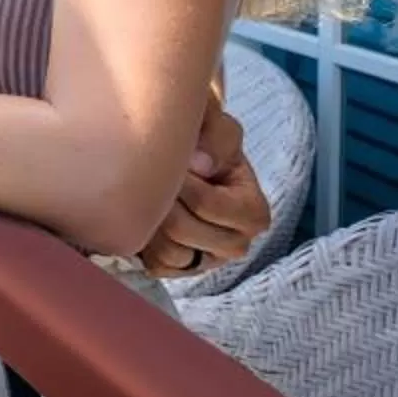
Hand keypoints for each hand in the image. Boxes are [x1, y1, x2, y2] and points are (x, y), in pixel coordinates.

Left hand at [136, 98, 269, 277]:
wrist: (181, 158)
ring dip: (147, 219)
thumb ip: (216, 134)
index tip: (173, 160)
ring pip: (166, 251)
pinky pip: (154, 266)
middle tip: (150, 175)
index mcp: (254, 213)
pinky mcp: (181, 271)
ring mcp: (208, 261)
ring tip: (146, 193)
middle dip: (161, 199)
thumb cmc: (203, 140)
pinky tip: (144, 215)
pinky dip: (143, 242)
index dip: (182, 181)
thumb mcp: (217, 125)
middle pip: (182, 229)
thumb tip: (200, 163)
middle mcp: (236, 244)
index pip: (206, 204)